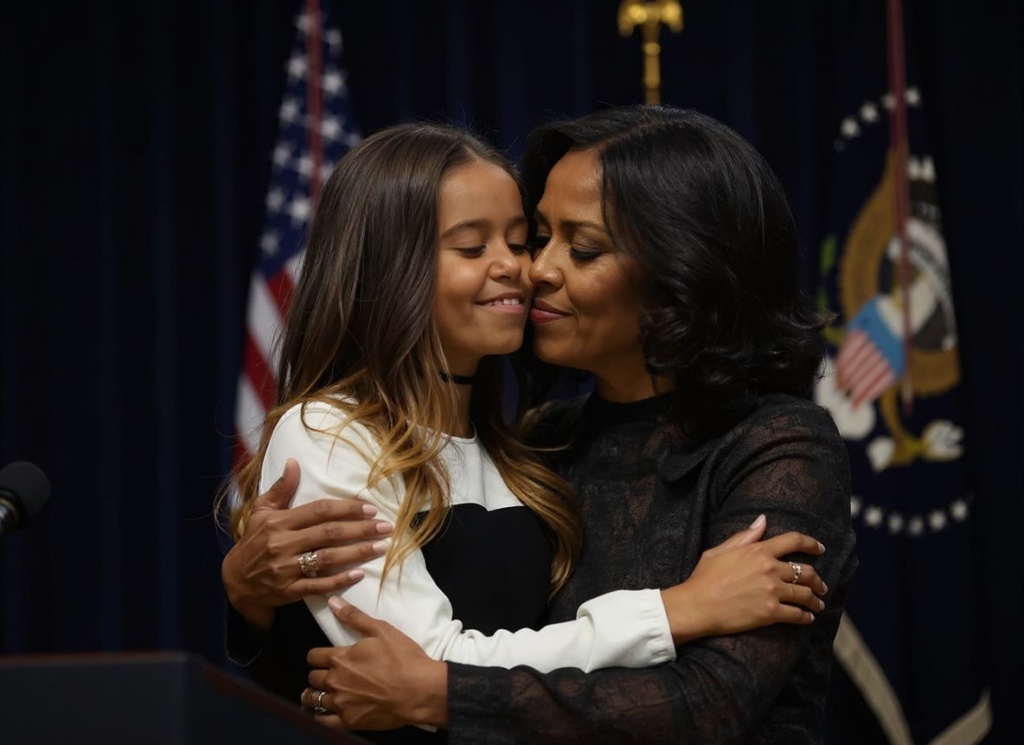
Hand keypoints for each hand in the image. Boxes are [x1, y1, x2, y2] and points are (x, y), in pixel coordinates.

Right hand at [222, 459, 392, 629]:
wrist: (235, 581)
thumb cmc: (253, 540)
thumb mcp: (261, 511)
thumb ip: (281, 488)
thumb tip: (293, 461)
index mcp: (279, 522)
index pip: (319, 511)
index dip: (347, 508)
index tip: (370, 508)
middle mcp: (283, 544)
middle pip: (329, 534)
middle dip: (360, 529)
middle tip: (386, 527)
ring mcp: (286, 569)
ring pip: (327, 559)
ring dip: (357, 553)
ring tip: (381, 547)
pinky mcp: (289, 591)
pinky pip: (318, 585)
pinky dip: (339, 580)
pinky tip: (360, 574)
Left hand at [302, 598, 447, 730]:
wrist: (419, 691)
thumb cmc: (402, 658)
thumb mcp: (381, 630)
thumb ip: (354, 617)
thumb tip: (332, 601)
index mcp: (340, 658)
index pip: (313, 656)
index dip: (317, 656)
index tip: (324, 657)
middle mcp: (335, 681)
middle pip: (313, 678)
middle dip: (318, 674)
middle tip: (329, 674)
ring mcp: (341, 703)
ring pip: (314, 699)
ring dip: (316, 694)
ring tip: (322, 693)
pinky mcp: (349, 721)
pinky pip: (324, 720)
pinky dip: (321, 715)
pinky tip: (325, 711)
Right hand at [661, 516, 827, 643]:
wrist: (696, 605)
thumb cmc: (704, 577)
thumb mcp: (720, 550)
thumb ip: (745, 536)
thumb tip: (763, 520)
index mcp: (758, 551)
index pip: (794, 540)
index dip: (811, 543)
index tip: (820, 549)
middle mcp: (769, 569)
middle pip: (806, 571)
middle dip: (818, 580)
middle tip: (821, 586)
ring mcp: (771, 591)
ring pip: (805, 594)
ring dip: (815, 600)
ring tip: (818, 604)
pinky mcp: (770, 613)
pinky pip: (797, 614)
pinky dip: (806, 617)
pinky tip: (808, 618)